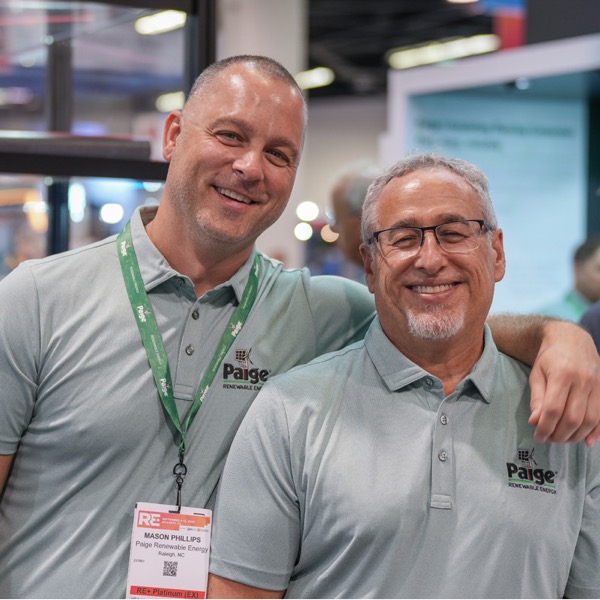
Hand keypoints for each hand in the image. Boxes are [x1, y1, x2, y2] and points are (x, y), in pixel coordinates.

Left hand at [528, 320, 599, 445]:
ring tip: (562, 439)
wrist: (572, 340)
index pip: (554, 409)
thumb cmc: (550, 358)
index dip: (545, 427)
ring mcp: (597, 385)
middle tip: (549, 439)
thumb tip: (535, 422)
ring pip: (590, 419)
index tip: (538, 436)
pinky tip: (588, 441)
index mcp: (562, 375)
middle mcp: (583, 380)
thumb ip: (537, 398)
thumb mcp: (537, 374)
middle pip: (573, 417)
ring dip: (576, 435)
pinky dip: (597, 431)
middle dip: (560, 434)